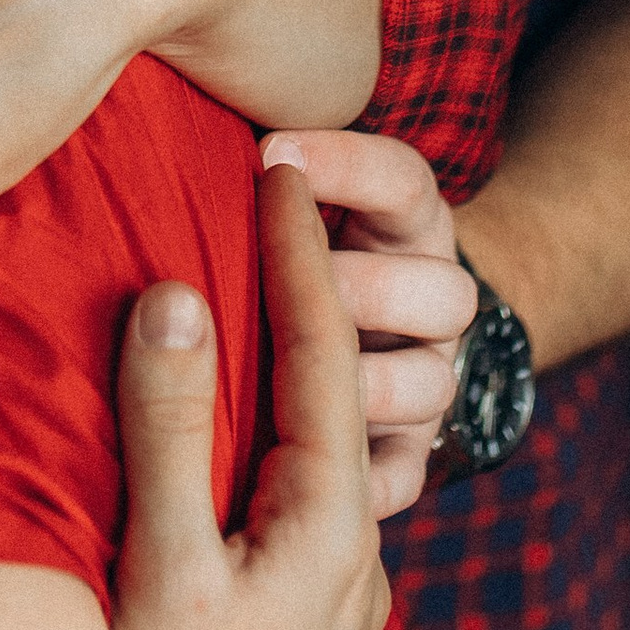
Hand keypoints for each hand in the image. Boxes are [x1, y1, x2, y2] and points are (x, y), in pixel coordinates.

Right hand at [97, 149, 386, 629]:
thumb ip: (168, 437)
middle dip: (304, 297)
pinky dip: (256, 442)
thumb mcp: (160, 580)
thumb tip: (177, 298)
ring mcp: (323, 619)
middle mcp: (349, 573)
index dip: (297, 258)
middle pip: (333, 401)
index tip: (274, 167)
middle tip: (266, 196)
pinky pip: (284, 509)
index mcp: (330, 540)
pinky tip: (216, 428)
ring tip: (240, 289)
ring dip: (280, 373)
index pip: (321, 361)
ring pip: (312, 458)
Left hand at [262, 126, 473, 517]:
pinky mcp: (402, 459)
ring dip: (371, 384)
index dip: (350, 165)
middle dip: (370, 287)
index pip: (405, 183)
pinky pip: (405, 475)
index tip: (268, 156)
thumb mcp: (267, 211)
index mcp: (399, 228)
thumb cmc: (249, 260)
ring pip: (436, 382)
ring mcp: (421, 384)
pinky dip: (359, 476)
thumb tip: (181, 153)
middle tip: (302, 286)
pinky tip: (291, 476)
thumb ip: (243, 187)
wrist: (307, 342)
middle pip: (449, 290)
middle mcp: (424, 304)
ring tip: (290, 392)